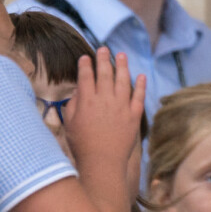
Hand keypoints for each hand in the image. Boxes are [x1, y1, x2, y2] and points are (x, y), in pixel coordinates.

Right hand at [63, 48, 145, 171]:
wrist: (103, 162)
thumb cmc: (82, 145)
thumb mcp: (69, 123)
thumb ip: (73, 104)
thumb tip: (79, 91)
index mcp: (87, 101)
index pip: (86, 77)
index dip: (85, 66)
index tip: (85, 58)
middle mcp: (105, 99)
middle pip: (105, 73)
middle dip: (103, 59)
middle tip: (104, 49)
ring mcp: (121, 106)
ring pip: (123, 80)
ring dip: (122, 66)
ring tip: (121, 55)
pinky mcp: (134, 115)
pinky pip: (138, 96)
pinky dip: (140, 85)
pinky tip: (141, 76)